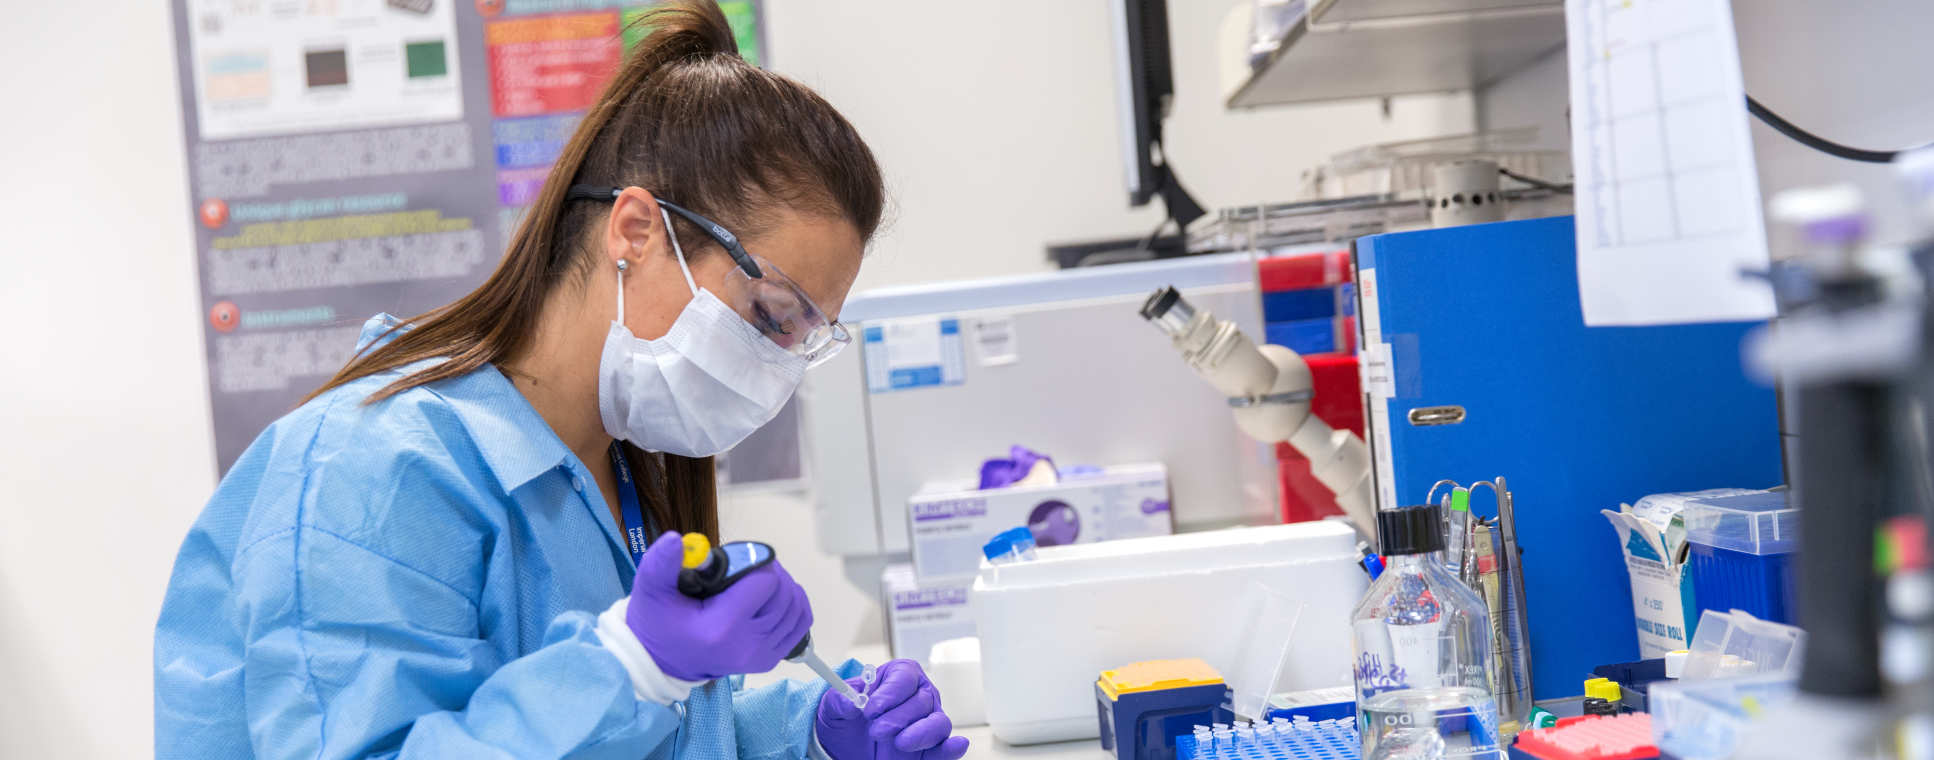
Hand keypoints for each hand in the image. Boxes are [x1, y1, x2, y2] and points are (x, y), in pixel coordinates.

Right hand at [625, 532, 810, 680]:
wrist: (663, 662)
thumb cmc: (659, 623)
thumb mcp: (652, 590)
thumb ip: (661, 563)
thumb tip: (675, 540)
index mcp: (721, 627)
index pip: (764, 582)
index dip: (755, 563)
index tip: (737, 563)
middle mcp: (747, 645)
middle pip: (784, 593)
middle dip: (770, 573)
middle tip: (747, 569)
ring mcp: (761, 656)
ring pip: (795, 606)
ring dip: (782, 587)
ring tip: (757, 583)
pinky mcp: (769, 660)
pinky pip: (800, 623)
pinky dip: (794, 604)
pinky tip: (774, 597)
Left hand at [816, 659, 969, 759]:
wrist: (846, 747)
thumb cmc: (847, 718)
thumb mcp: (833, 706)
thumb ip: (838, 699)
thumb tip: (850, 701)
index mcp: (898, 678)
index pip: (904, 677)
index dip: (890, 692)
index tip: (870, 708)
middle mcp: (919, 697)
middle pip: (923, 701)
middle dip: (898, 717)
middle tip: (876, 730)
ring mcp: (927, 723)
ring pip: (938, 723)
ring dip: (920, 733)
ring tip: (899, 743)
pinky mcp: (931, 749)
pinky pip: (947, 748)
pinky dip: (951, 748)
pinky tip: (954, 745)